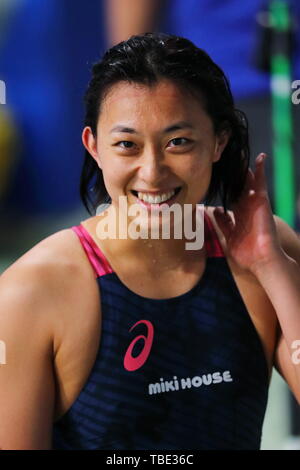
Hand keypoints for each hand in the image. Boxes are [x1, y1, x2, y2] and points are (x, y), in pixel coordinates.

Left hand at [213, 153, 282, 273]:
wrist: (261, 260)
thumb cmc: (247, 254)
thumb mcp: (229, 236)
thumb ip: (223, 223)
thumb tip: (216, 209)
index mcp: (239, 217)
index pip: (230, 200)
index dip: (224, 191)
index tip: (215, 180)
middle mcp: (247, 209)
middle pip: (238, 189)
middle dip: (233, 177)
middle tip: (226, 162)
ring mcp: (254, 204)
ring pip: (248, 183)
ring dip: (244, 169)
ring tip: (240, 155)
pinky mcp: (262, 201)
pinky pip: (261, 183)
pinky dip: (260, 170)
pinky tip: (260, 158)